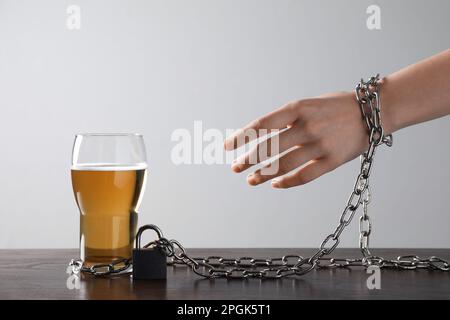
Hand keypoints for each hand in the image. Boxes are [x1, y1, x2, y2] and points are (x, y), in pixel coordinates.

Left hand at [224, 91, 371, 188]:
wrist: (374, 111)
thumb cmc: (335, 107)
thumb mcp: (308, 104)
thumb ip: (286, 120)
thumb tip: (259, 139)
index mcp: (298, 107)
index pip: (262, 124)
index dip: (242, 136)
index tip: (227, 146)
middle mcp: (308, 126)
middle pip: (269, 148)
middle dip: (248, 160)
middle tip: (235, 167)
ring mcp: (321, 144)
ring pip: (284, 165)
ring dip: (263, 175)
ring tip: (250, 180)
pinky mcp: (333, 161)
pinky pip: (305, 176)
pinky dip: (287, 182)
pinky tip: (275, 184)